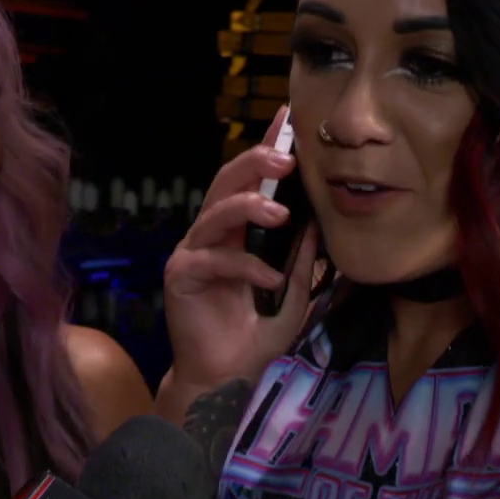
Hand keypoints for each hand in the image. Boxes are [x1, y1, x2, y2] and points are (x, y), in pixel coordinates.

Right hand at [162, 108, 321, 393]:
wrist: (225, 378)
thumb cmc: (254, 338)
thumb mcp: (292, 296)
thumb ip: (303, 262)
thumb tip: (318, 221)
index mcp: (235, 234)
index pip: (250, 182)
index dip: (265, 148)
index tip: (288, 119)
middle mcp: (211, 236)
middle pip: (225, 183)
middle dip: (254, 163)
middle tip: (286, 158)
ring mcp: (192, 253)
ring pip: (215, 213)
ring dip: (248, 206)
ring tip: (280, 214)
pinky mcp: (181, 276)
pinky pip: (215, 259)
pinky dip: (246, 268)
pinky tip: (270, 281)